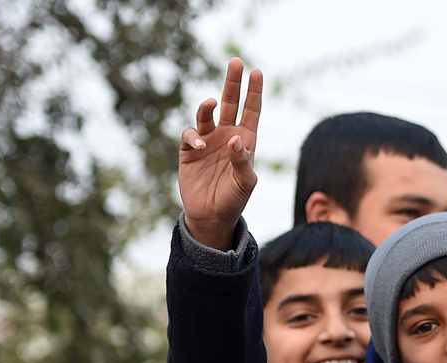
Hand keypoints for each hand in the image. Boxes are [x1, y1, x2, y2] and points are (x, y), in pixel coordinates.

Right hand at [178, 57, 261, 249]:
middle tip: (236, 62)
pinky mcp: (190, 150)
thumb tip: (235, 138)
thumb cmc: (234, 200)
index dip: (254, 92)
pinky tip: (200, 146)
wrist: (211, 216)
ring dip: (207, 106)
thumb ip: (243, 161)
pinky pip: (190, 134)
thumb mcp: (245, 182)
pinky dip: (194, 136)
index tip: (256, 72)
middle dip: (233, 83)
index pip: (252, 111)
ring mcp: (208, 141)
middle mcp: (227, 136)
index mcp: (246, 141)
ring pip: (207, 113)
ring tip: (211, 103)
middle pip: (231, 103)